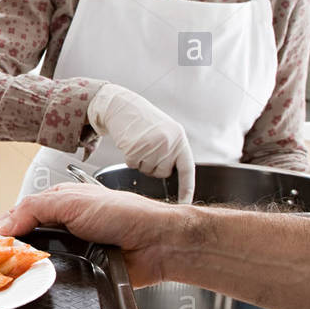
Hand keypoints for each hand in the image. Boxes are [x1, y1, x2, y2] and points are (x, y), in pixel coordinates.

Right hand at [0, 182, 189, 287]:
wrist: (157, 244)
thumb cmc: (124, 214)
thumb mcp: (70, 201)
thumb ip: (34, 209)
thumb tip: (4, 224)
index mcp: (59, 203)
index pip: (22, 215)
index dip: (7, 228)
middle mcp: (64, 227)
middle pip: (29, 241)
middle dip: (19, 251)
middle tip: (6, 260)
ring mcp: (73, 251)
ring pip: (42, 263)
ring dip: (36, 267)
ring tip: (27, 272)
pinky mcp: (83, 274)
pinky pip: (60, 281)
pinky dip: (54, 282)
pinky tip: (49, 282)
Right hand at [88, 83, 194, 203]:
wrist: (122, 105)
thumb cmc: (143, 120)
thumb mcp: (166, 131)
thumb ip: (172, 150)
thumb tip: (171, 174)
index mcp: (179, 139)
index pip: (187, 170)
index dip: (187, 189)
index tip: (186, 203)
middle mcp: (168, 143)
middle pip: (162, 173)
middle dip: (154, 166)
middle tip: (148, 149)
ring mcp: (152, 146)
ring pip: (147, 170)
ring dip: (141, 161)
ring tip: (139, 143)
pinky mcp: (135, 148)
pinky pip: (133, 166)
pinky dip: (129, 158)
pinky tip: (130, 144)